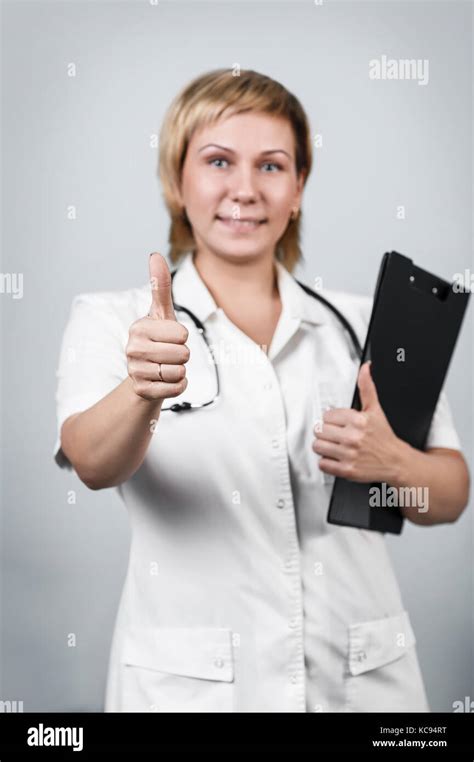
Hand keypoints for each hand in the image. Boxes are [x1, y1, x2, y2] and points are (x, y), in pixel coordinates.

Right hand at [126, 252, 189, 400]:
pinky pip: (177, 388)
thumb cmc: (157, 339)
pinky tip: (165, 381)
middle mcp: (133, 349)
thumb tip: (154, 254)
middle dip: (182, 356)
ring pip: (180, 372)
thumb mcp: (161, 313)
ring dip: (179, 371)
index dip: (182, 337)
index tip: (168, 338)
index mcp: (138, 327)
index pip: (182, 334)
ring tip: (165, 367)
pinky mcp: (142, 391)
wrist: (143, 374)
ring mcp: (136, 371)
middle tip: (167, 355)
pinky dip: (178, 385)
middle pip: (183, 354)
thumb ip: (160, 286)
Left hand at [311, 361, 401, 482]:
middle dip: (327, 432)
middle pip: (319, 430)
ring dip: (324, 447)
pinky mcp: (346, 470)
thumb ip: (367, 387)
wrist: (396, 461)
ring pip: (317, 446)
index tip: (339, 423)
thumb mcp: (376, 410)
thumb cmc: (384, 437)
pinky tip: (337, 458)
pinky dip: (327, 462)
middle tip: (337, 435)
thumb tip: (366, 368)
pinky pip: (322, 464)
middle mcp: (353, 437)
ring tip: (335, 446)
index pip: (326, 415)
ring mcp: (349, 454)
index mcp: (358, 420)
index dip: (332, 420)